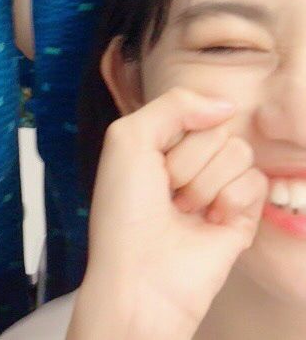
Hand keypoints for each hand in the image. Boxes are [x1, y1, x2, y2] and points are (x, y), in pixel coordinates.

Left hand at [71, 88, 266, 339]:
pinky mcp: (243, 214)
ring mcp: (218, 186)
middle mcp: (189, 160)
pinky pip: (256, 181)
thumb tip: (226, 105)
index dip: (171, 129)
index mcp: (160, 140)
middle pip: (216, 128)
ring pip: (238, 152)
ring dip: (205, 183)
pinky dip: (229, 201)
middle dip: (186, 160)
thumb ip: (174, 104)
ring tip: (183, 210)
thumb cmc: (124, 210)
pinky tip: (210, 221)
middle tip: (166, 191)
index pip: (190, 107)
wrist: (141, 274)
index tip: (150, 159)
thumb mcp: (129, 138)